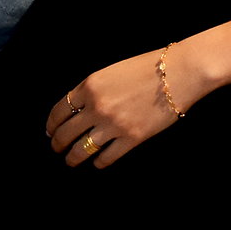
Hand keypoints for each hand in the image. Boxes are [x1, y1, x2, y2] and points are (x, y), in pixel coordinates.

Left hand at [47, 50, 180, 167]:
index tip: (50, 131)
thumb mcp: (112, 71)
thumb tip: (78, 109)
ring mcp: (113, 125)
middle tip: (57, 149)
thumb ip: (93, 89)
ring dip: (73, 158)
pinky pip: (106, 157)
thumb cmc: (149, 66)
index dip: (51, 125)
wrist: (180, 72)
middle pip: (66, 133)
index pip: (59, 111)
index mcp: (90, 86)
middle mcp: (97, 107)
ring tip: (72, 160)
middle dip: (58, 144)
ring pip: (81, 150)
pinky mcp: (131, 138)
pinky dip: (99, 162)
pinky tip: (99, 162)